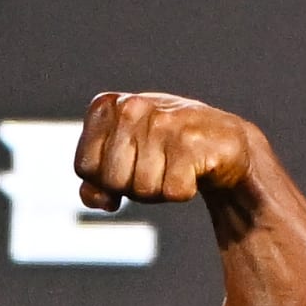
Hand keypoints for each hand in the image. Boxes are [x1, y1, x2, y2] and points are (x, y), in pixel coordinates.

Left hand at [75, 92, 259, 210]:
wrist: (220, 142)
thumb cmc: (164, 152)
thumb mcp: (122, 161)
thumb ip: (94, 182)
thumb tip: (101, 199)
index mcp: (108, 107)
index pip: (84, 166)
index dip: (104, 180)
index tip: (126, 165)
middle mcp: (132, 107)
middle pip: (112, 180)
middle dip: (132, 187)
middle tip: (155, 166)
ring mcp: (162, 122)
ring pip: (142, 189)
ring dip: (159, 190)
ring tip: (174, 165)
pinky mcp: (190, 142)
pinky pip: (171, 192)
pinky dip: (183, 191)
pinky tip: (192, 169)